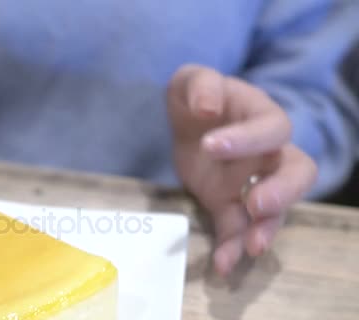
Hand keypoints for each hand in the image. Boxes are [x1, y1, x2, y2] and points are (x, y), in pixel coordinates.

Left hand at [167, 65, 316, 275]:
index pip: (271, 129)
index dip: (248, 139)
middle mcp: (267, 153)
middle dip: (283, 192)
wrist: (187, 121)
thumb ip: (201, 84)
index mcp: (261, 117)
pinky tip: (222, 264)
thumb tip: (208, 107)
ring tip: (250, 246)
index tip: (211, 146)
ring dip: (266, 228)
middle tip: (257, 204)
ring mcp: (251, 183)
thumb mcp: (191, 80)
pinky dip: (232, 247)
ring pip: (275, 209)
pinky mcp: (229, 204)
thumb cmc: (197, 96)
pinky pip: (239, 228)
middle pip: (297, 173)